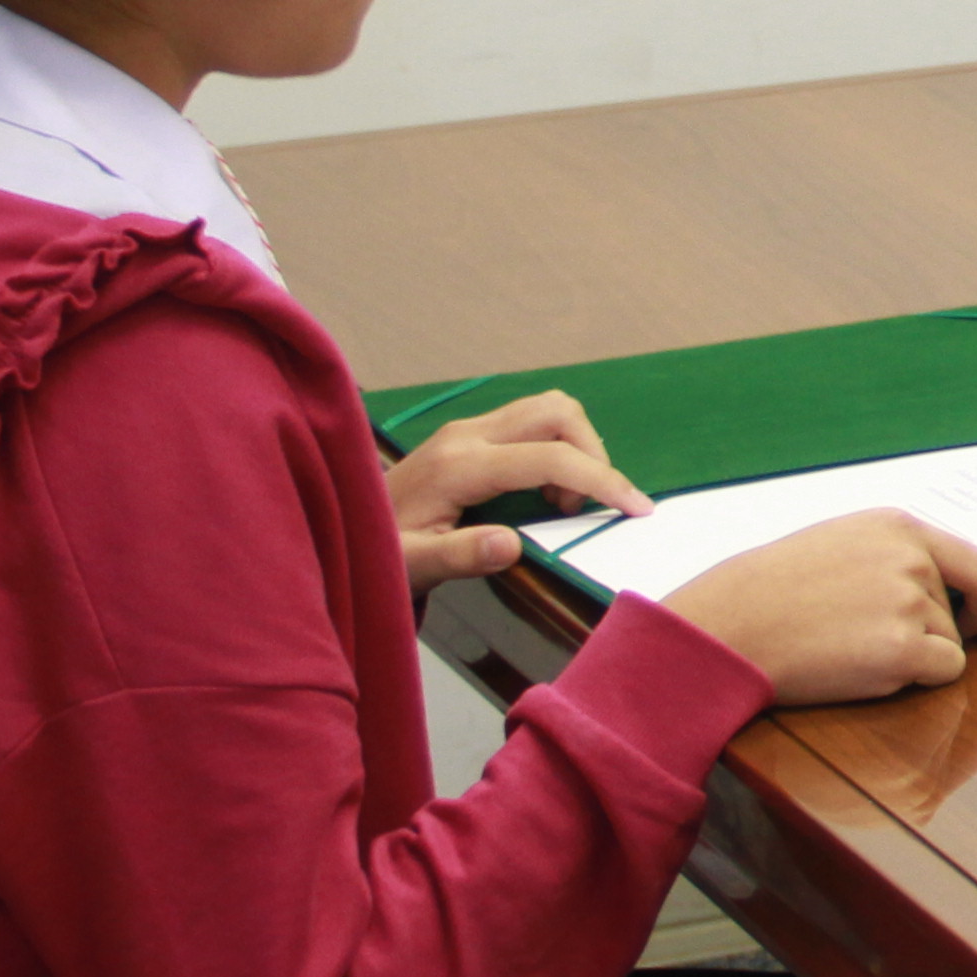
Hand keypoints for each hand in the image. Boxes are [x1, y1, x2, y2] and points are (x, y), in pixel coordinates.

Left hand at [387, 392, 649, 593]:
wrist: (340, 532)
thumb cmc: (378, 555)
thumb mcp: (412, 567)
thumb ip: (459, 557)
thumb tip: (512, 545)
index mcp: (458, 467)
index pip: (549, 458)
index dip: (600, 480)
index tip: (636, 508)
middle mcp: (466, 436)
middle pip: (556, 411)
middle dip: (594, 453)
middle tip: (589, 505)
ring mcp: (468, 430)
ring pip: (548, 409)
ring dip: (577, 447)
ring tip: (565, 501)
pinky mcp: (471, 435)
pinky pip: (534, 423)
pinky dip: (559, 449)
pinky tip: (545, 492)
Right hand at [663, 512, 976, 705]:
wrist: (727, 626)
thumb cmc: (771, 592)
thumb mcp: (839, 544)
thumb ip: (894, 556)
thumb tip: (945, 584)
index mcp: (898, 526)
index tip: (974, 619)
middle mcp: (912, 558)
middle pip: (959, 611)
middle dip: (929, 633)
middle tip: (872, 640)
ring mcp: (910, 602)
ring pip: (949, 645)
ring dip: (911, 657)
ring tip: (847, 646)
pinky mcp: (903, 648)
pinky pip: (944, 673)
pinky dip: (915, 681)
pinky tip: (862, 668)